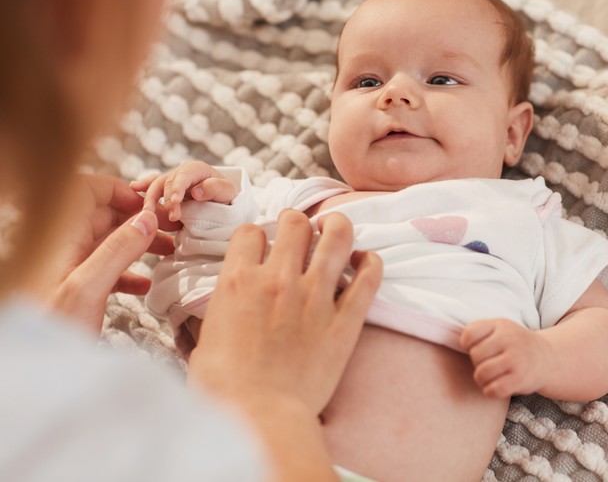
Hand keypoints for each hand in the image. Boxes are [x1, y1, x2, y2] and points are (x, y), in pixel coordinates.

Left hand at [34, 174, 178, 331]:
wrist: (32, 370)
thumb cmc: (49, 330)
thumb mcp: (87, 288)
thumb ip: (118, 251)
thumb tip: (147, 219)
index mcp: (60, 237)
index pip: (88, 190)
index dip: (120, 191)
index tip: (152, 205)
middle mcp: (62, 247)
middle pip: (104, 215)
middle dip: (138, 218)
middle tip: (172, 227)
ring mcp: (67, 268)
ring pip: (107, 242)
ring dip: (138, 243)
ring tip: (168, 252)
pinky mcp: (74, 289)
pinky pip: (104, 269)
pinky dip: (127, 271)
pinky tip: (145, 284)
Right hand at [131, 161, 236, 221]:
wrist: (221, 201)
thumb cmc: (224, 196)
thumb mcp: (227, 192)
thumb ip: (215, 189)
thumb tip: (197, 191)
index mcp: (196, 169)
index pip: (184, 176)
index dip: (178, 188)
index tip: (175, 201)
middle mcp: (181, 172)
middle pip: (168, 182)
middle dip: (167, 199)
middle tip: (172, 217)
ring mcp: (170, 180)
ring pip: (156, 185)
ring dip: (151, 198)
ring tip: (147, 211)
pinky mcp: (164, 190)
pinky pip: (152, 186)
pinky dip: (143, 186)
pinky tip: (133, 188)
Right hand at [187, 210, 382, 415]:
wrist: (259, 416)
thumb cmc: (224, 389)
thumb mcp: (205, 341)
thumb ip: (220, 314)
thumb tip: (222, 310)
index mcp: (239, 282)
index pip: (251, 232)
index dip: (257, 236)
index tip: (262, 246)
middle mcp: (279, 279)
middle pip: (295, 224)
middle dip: (297, 223)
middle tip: (301, 233)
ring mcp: (316, 297)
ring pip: (336, 237)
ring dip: (336, 226)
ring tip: (334, 229)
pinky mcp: (345, 320)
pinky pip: (369, 277)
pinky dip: (371, 262)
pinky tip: (366, 261)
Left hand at [460, 318, 551, 397]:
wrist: (548, 358)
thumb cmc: (516, 344)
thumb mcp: (501, 328)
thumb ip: (481, 331)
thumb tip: (454, 341)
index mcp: (501, 325)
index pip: (469, 335)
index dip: (467, 345)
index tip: (477, 348)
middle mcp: (509, 340)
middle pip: (475, 356)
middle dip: (478, 363)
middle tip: (489, 363)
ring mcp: (516, 360)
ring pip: (481, 374)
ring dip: (482, 379)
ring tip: (492, 375)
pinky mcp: (520, 379)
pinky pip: (492, 390)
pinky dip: (490, 391)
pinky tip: (497, 385)